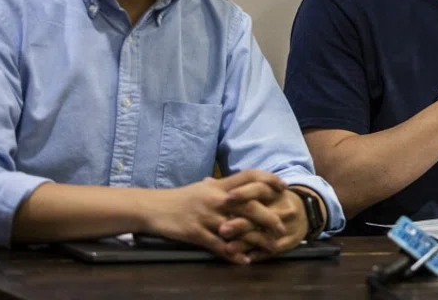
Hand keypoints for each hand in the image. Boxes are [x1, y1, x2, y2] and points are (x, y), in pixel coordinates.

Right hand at [145, 170, 286, 264]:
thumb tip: (238, 183)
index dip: (268, 179)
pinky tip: (245, 261)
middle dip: (269, 217)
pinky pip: (219, 246)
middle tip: (281, 228)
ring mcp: (206, 217)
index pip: (249, 176)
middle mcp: (216, 199)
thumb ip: (222, 187)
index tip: (284, 187)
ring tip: (271, 247)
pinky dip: (233, 255)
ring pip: (238, 228)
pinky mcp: (196, 233)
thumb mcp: (202, 188)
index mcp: (219, 186)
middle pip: (249, 205)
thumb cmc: (181, 198)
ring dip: (256, 239)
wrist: (153, 208)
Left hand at [218, 187, 319, 261]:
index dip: (244, 193)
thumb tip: (206, 182)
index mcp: (274, 192)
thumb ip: (234, 187)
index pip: (259, 188)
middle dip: (240, 223)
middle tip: (221, 229)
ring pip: (265, 235)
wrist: (307, 211)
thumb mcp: (262, 189)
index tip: (227, 198)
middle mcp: (282, 206)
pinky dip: (257, 254)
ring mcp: (288, 225)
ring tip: (228, 248)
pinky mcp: (290, 241)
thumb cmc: (275, 199)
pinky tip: (243, 259)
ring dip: (246, 242)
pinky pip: (273, 250)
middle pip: (261, 214)